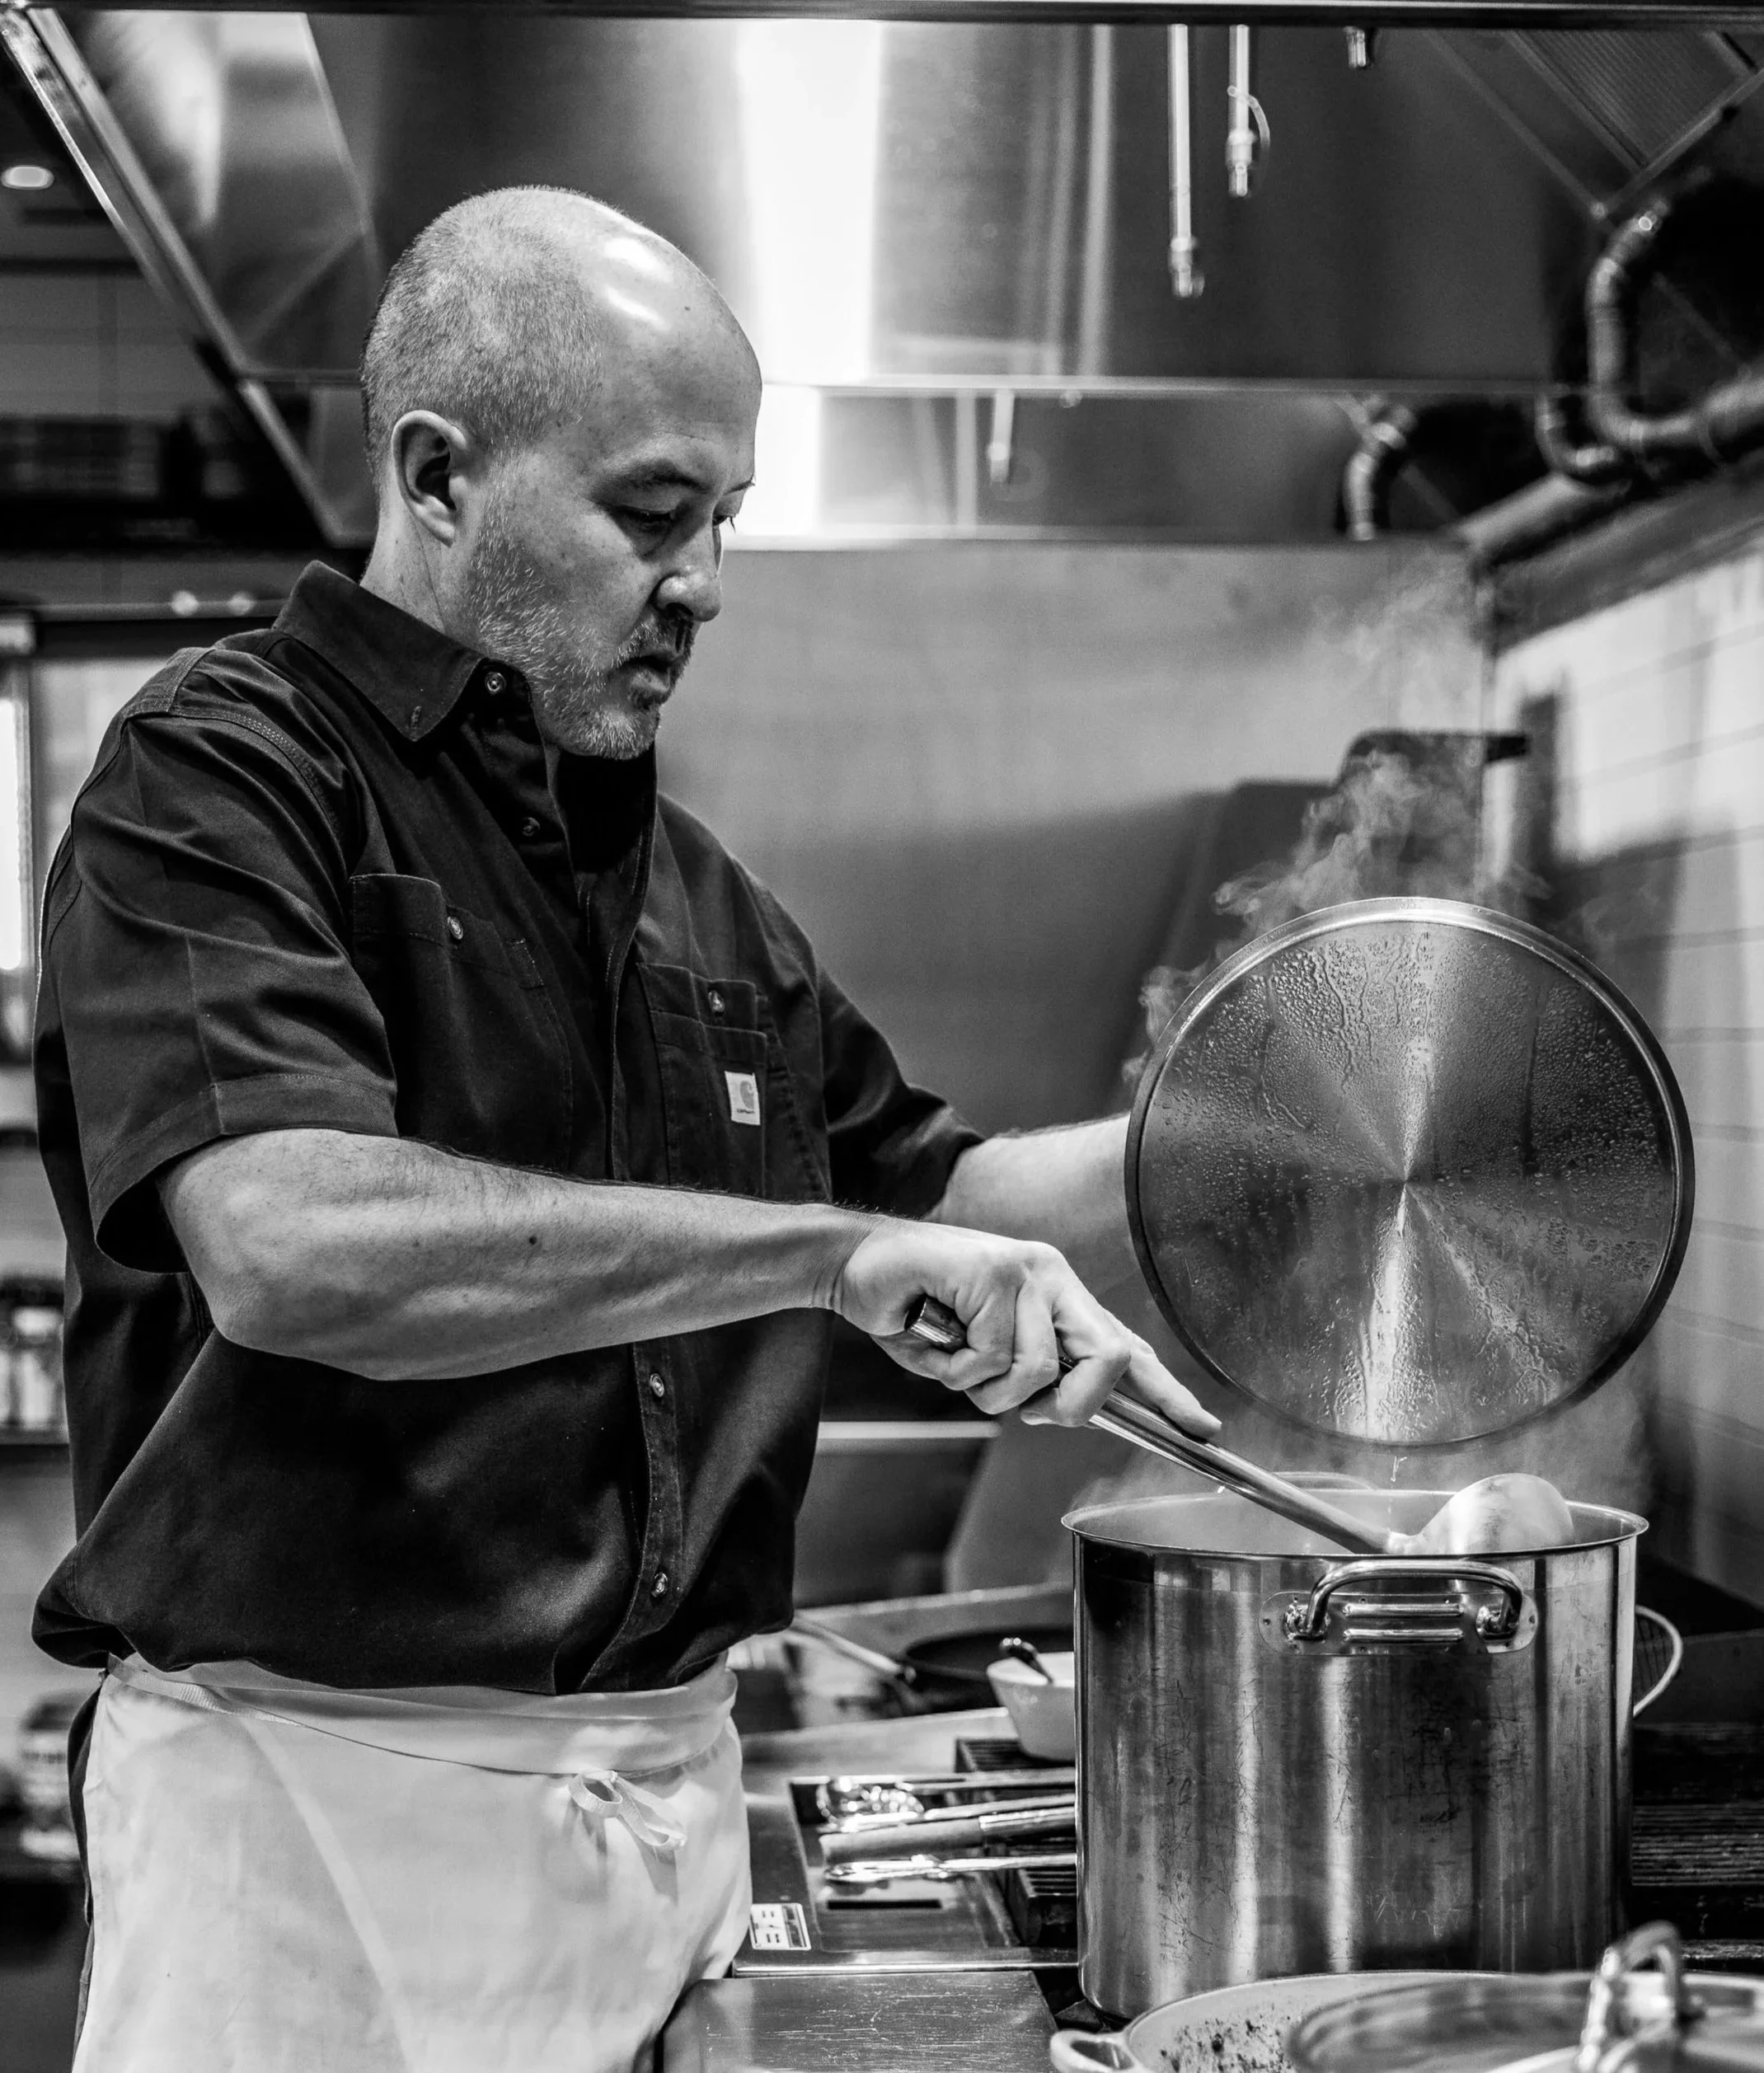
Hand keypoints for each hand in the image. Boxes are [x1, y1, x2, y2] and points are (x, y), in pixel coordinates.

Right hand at [825, 1219, 1219, 1438]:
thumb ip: (1030, 1376)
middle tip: (1024, 1406)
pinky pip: (993, 1358)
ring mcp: (1025, 1271)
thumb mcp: (983, 1353)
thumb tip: (1069, 1408)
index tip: (1203, 1431)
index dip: (1167, 1393)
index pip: (1127, 1348)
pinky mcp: (993, 1272)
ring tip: (953, 1357)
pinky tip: (935, 1338)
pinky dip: (957, 1369)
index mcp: (1058, 1295)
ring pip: (1040, 1371)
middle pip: (1109, 1358)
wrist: (855, 1264)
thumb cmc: (918, 1312)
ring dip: (986, 1388)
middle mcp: (1052, 1277)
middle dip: (1073, 1405)